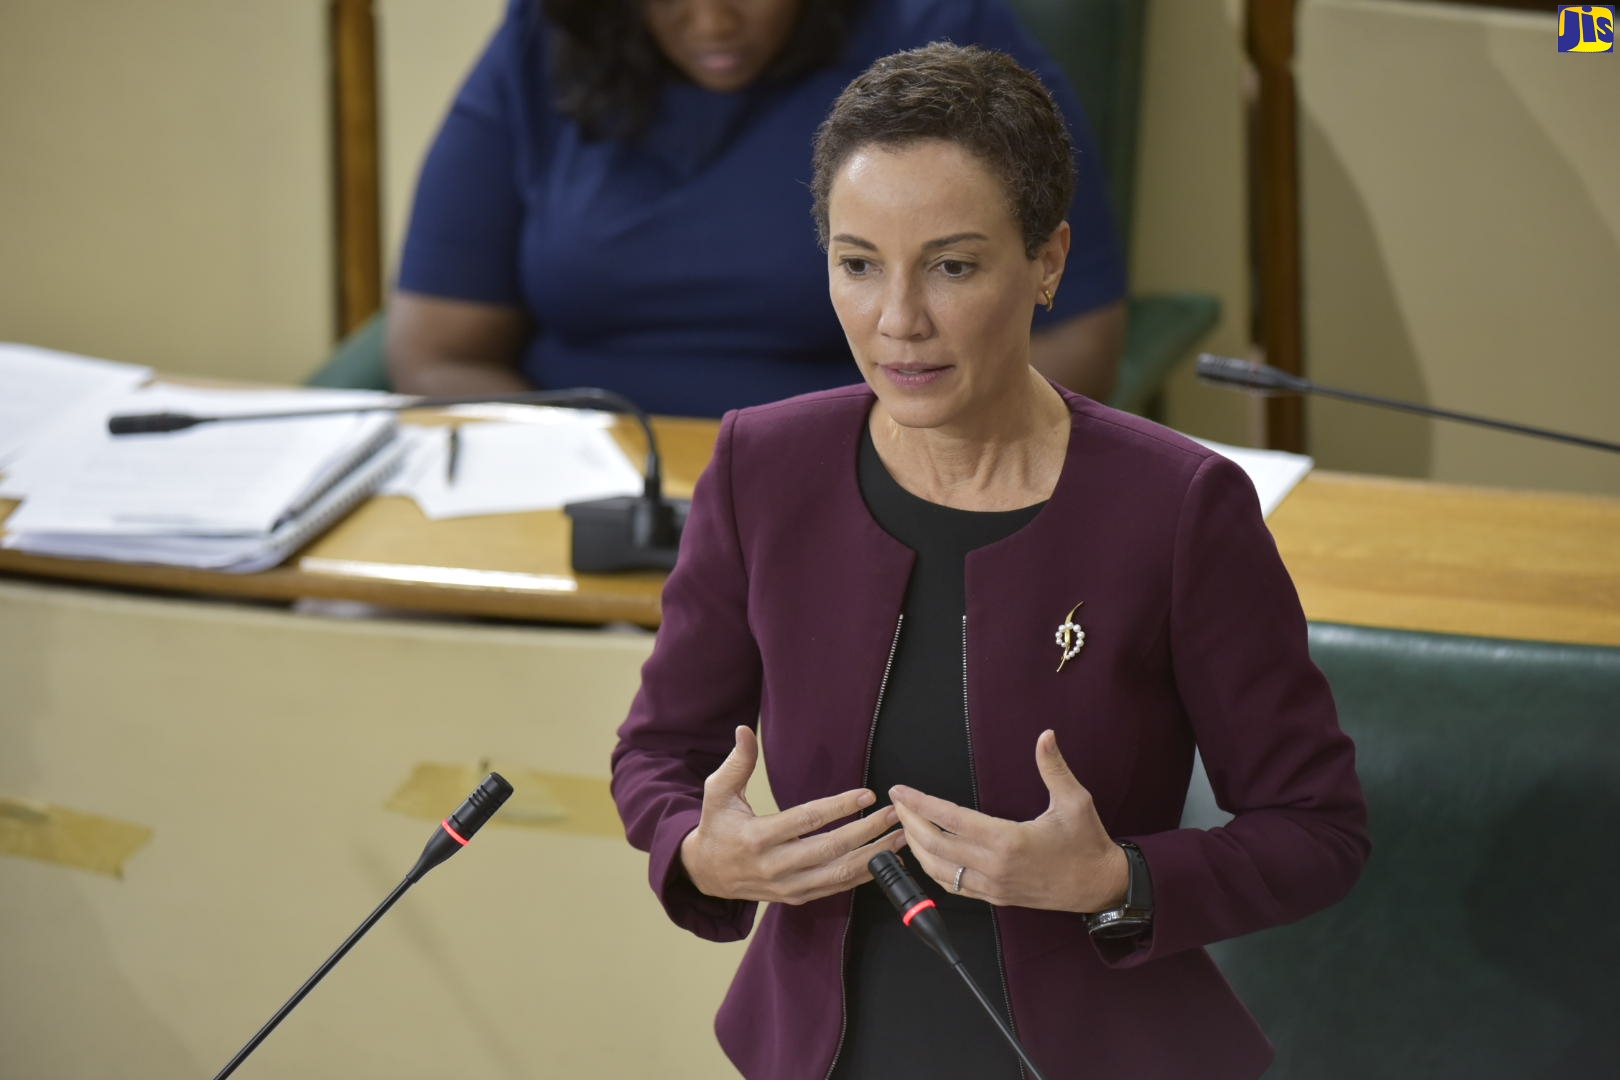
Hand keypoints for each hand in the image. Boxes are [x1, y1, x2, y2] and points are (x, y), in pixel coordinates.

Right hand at [680, 726, 907, 904]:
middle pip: (831, 850)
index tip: (867, 795)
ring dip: (874, 856)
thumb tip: (745, 731)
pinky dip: (863, 875)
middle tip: (894, 814)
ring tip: (900, 837)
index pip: (807, 820)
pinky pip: (836, 888)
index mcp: (758, 837)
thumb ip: (737, 762)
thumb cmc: (717, 827)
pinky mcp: (797, 898)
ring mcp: (788, 886)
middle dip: (868, 832)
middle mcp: (775, 866)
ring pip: (839, 874)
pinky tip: (884, 859)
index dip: (839, 807)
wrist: (705, 874)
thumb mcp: (718, 792)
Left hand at [890, 729, 1126, 912]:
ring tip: (905, 825)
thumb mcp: (1075, 801)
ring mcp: (993, 886)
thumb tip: (1045, 736)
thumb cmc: (1087, 843)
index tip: (901, 790)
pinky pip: (954, 887)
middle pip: (935, 845)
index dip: (920, 804)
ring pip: (939, 870)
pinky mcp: (996, 898)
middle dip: (910, 822)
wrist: (1101, 886)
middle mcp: (995, 866)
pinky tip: (926, 854)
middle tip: (897, 803)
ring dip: (916, 847)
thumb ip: (1054, 767)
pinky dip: (933, 869)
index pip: (950, 819)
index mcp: (1008, 840)